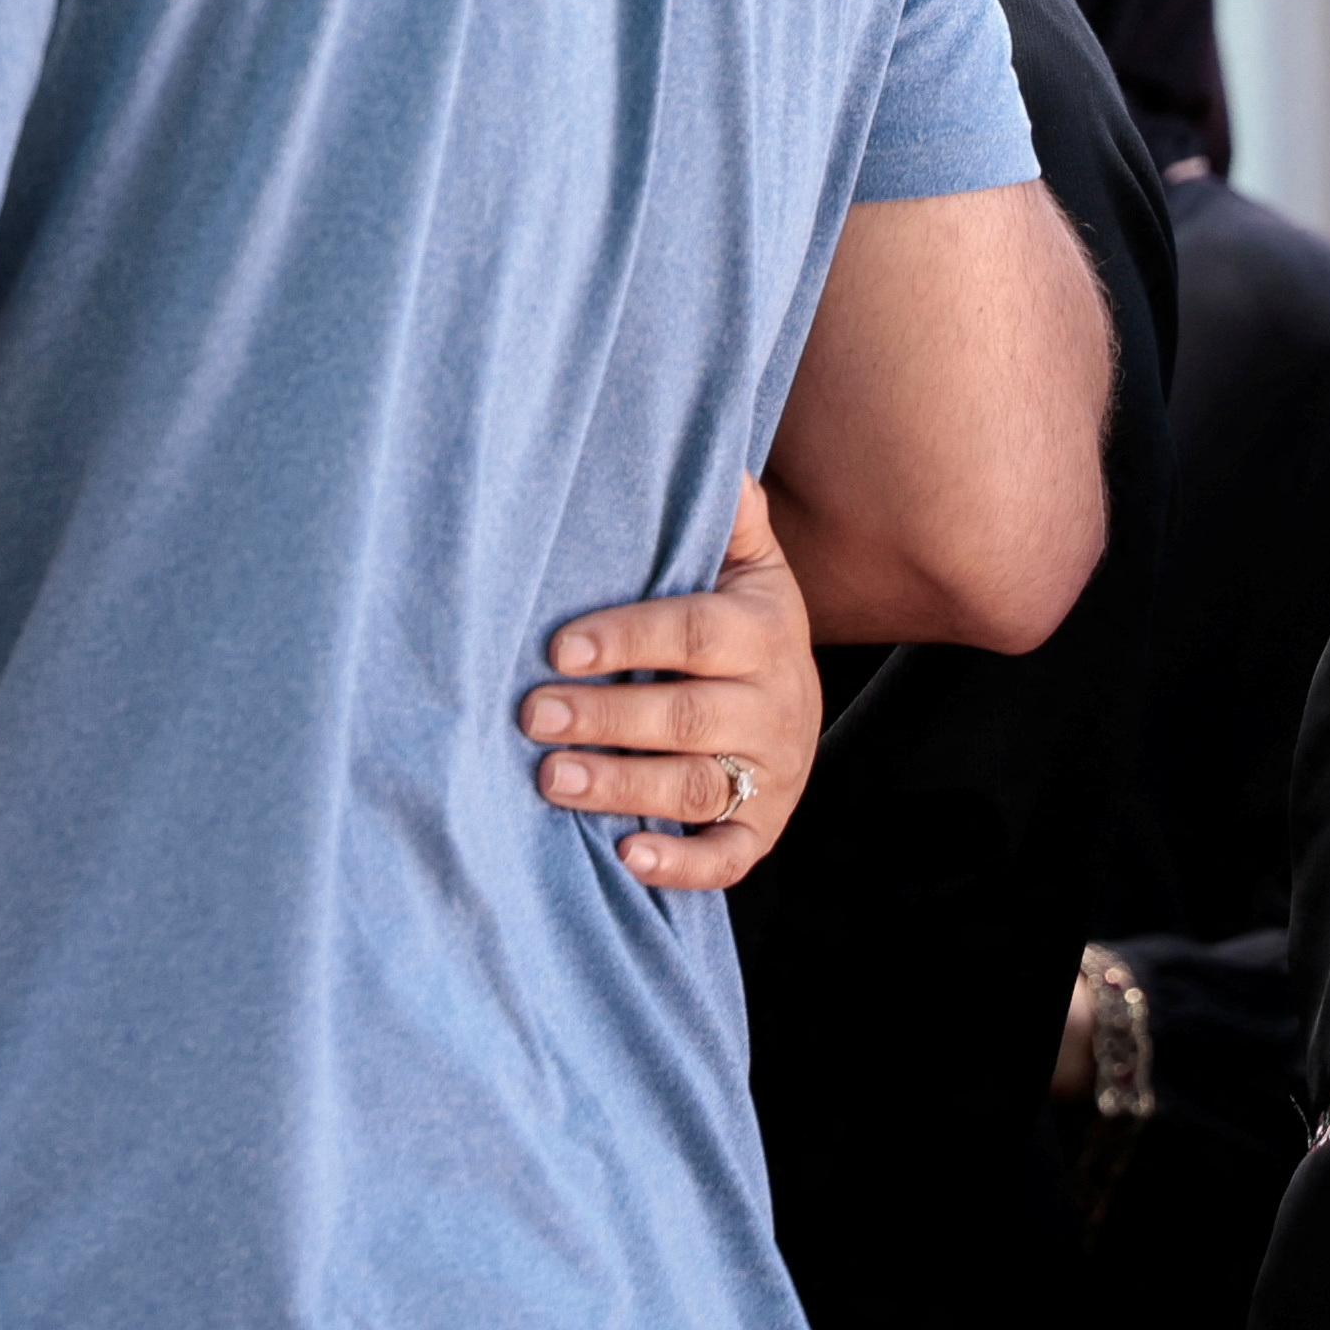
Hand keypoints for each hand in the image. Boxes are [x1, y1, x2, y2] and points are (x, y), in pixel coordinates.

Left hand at [523, 474, 818, 887]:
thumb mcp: (746, 563)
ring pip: (697, 787)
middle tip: (530, 714)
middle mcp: (775, 706)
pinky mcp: (765, 826)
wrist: (798, 695)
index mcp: (762, 632)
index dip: (629, 638)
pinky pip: (730, 856)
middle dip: (606, 718)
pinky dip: (683, 865)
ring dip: (623, 787)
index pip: (696, 633)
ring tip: (551, 780)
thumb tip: (721, 464)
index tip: (559, 645)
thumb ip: (729, 519)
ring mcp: (771, 772)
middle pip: (688, 717)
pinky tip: (627, 857)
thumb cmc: (739, 620)